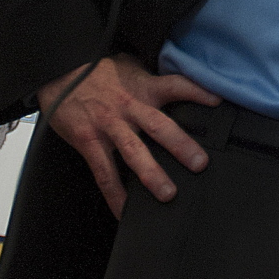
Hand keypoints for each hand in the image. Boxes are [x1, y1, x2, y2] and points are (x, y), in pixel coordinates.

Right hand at [37, 53, 220, 218]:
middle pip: (159, 126)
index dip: (198, 91)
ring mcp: (109, 126)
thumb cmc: (97, 70)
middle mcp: (129, 107)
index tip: (219, 100)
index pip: (176, 85)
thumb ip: (151, 78)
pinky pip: (104, 173)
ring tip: (168, 194)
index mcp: (143, 87)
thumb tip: (175, 81)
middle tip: (200, 163)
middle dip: (181, 146)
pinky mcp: (89, 142)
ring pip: (134, 153)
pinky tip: (125, 212)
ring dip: (152, 175)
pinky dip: (115, 195)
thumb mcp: (129, 65)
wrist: (59, 72)